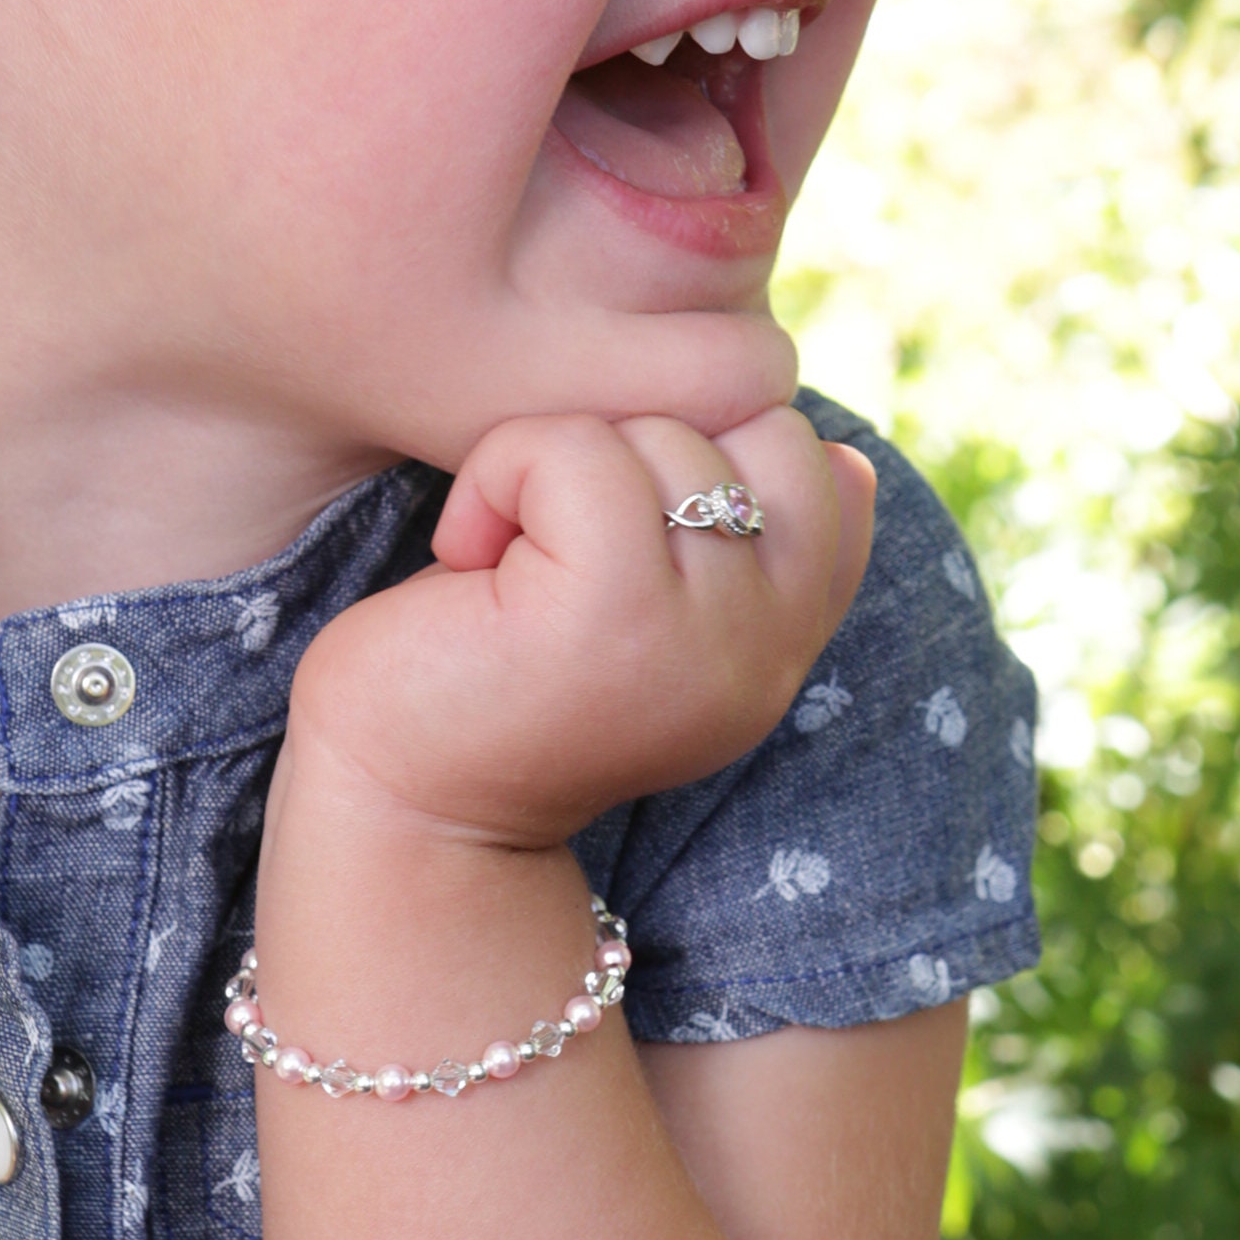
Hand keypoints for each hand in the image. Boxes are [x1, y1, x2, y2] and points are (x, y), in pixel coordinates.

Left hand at [280, 407, 874, 849]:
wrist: (401, 811)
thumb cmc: (498, 678)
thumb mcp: (653, 608)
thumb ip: (747, 543)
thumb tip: (837, 449)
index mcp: (785, 647)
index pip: (823, 471)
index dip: (705, 456)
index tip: (612, 537)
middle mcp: (765, 652)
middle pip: (755, 429)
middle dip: (643, 448)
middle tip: (558, 537)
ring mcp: (698, 634)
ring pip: (664, 435)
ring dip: (555, 463)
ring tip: (508, 557)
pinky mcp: (610, 609)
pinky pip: (575, 450)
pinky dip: (500, 471)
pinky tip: (465, 550)